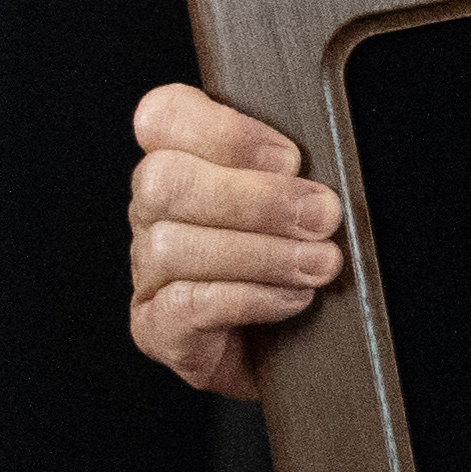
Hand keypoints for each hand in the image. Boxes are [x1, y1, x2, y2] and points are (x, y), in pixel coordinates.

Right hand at [127, 83, 340, 400]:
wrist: (303, 354)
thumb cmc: (301, 266)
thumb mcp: (305, 207)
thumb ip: (299, 176)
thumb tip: (321, 175)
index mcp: (184, 164)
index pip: (164, 117)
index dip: (224, 131)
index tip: (290, 158)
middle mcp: (154, 214)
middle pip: (165, 180)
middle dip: (256, 199)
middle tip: (322, 218)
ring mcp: (148, 273)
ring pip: (173, 245)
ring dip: (261, 254)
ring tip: (318, 265)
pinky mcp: (156, 328)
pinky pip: (185, 304)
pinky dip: (248, 298)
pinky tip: (290, 299)